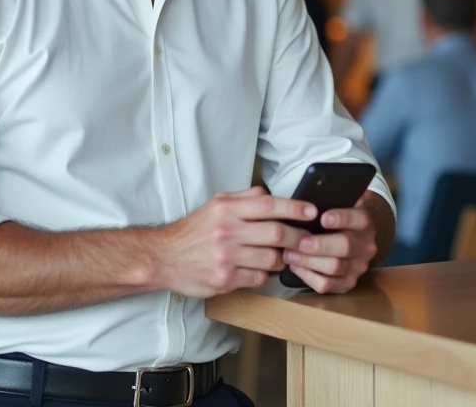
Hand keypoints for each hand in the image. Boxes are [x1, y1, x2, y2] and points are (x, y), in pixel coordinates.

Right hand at [157, 187, 314, 298]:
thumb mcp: (215, 205)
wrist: (164, 257)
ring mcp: (226, 258)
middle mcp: (227, 231)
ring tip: (281, 255)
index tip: (312, 211)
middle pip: (276, 233)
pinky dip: (265, 273)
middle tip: (306, 239)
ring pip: (272, 258)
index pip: (268, 204)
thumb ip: (244, 199)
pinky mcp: (225, 280)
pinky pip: (259, 277)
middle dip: (297, 237)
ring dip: (282, 258)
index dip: (294, 208)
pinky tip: (259, 268)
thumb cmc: (194, 231)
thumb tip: (272, 196)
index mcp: (226, 209)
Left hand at [281, 192, 376, 293]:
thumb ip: (334, 194)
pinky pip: (328, 285)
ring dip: (309, 261)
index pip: (359, 218)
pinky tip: (294, 267)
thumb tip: (329, 183)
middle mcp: (365, 245)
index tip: (323, 217)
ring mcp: (358, 266)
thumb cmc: (333, 216)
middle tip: (298, 241)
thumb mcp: (336, 202)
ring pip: (335, 267)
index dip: (342, 217)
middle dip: (319, 244)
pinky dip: (309, 277)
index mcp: (364, 221)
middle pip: (346, 246)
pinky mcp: (347, 283)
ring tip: (288, 254)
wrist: (347, 237)